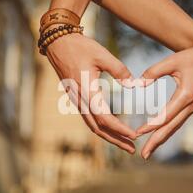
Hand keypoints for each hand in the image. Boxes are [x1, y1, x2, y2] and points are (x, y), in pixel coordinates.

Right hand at [46, 33, 137, 153]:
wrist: (58, 43)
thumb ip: (119, 70)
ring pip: (93, 125)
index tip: (134, 135)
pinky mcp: (76, 98)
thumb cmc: (80, 47)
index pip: (105, 118)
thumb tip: (133, 85)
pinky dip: (101, 128)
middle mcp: (80, 100)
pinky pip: (89, 118)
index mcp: (87, 91)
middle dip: (116, 140)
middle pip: (98, 128)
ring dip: (109, 136)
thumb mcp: (102, 54)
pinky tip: (111, 129)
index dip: (120, 129)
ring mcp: (76, 101)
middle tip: (132, 149)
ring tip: (125, 143)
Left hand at [136, 37, 192, 159]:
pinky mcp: (192, 106)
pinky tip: (157, 138)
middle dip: (156, 142)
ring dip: (161, 140)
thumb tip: (137, 84)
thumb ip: (153, 72)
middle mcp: (191, 105)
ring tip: (148, 151)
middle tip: (143, 155)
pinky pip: (178, 122)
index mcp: (186, 95)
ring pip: (175, 127)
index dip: (151, 125)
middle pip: (171, 127)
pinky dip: (167, 131)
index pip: (166, 115)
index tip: (138, 133)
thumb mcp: (171, 61)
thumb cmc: (189, 56)